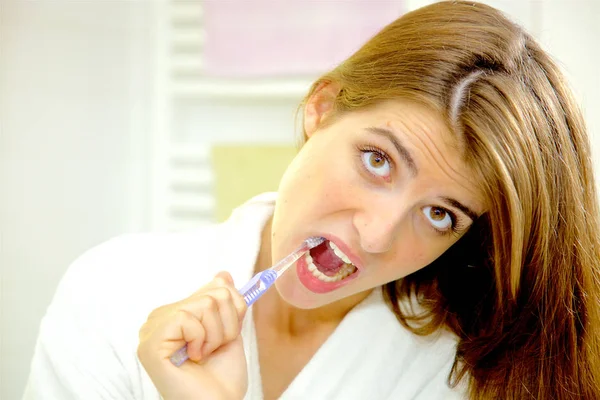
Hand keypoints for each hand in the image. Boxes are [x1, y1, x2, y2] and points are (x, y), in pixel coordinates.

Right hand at [137, 272, 247, 399]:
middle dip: (226, 324)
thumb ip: (224, 303)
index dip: (231, 310)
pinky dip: (201, 340)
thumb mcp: (229, 330)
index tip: (227, 334)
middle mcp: (159, 318)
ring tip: (203, 355)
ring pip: (205, 304)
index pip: (212, 288)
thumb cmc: (221, 376)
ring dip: (216, 335)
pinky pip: (188, 318)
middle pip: (213, 293)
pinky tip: (193, 357)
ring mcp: (151, 330)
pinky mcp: (150, 342)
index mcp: (175, 313)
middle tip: (213, 349)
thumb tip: (222, 274)